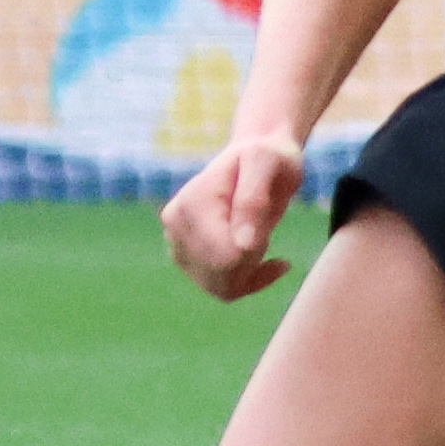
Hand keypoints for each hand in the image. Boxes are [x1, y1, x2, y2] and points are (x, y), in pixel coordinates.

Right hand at [165, 128, 309, 298]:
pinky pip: (220, 289)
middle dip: (253, 263)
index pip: (224, 259)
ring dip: (251, 272)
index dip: (254, 253)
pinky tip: (268, 261)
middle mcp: (175, 226)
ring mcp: (178, 243)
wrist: (258, 157)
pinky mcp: (188, 257)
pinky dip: (248, 281)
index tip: (267, 227)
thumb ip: (254, 202)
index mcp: (192, 205)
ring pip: (220, 288)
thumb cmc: (269, 157)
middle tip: (265, 231)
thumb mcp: (268, 164)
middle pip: (220, 277)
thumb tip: (242, 247)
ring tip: (262, 238)